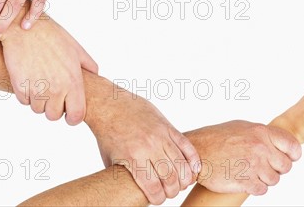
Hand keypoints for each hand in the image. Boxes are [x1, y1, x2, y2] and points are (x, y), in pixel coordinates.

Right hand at [0, 5, 98, 125]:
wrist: (24, 27)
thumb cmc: (51, 36)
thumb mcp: (76, 48)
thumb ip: (88, 65)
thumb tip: (96, 75)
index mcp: (73, 81)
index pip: (76, 116)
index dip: (73, 117)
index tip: (69, 113)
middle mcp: (56, 88)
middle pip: (53, 116)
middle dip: (53, 107)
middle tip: (52, 93)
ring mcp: (37, 89)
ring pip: (37, 110)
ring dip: (38, 100)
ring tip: (40, 81)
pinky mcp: (20, 86)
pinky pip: (24, 101)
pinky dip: (26, 93)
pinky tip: (29, 77)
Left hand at [85, 83, 199, 204]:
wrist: (112, 105)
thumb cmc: (109, 134)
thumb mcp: (111, 160)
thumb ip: (125, 175)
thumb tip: (133, 192)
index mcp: (133, 157)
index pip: (154, 187)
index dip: (158, 198)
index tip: (158, 199)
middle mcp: (149, 146)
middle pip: (171, 178)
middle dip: (173, 191)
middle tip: (170, 192)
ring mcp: (161, 136)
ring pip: (182, 164)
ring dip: (184, 179)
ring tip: (181, 183)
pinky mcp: (168, 127)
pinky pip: (187, 146)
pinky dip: (194, 160)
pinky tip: (194, 169)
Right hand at [185, 120, 300, 195]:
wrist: (197, 151)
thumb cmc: (218, 137)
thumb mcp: (243, 127)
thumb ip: (262, 134)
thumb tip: (280, 141)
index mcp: (261, 132)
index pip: (292, 146)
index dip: (293, 155)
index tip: (288, 158)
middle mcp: (260, 147)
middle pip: (285, 166)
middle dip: (277, 168)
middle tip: (265, 167)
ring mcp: (253, 165)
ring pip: (274, 180)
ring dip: (265, 179)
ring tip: (252, 172)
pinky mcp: (245, 180)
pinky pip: (262, 189)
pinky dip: (256, 187)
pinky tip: (246, 179)